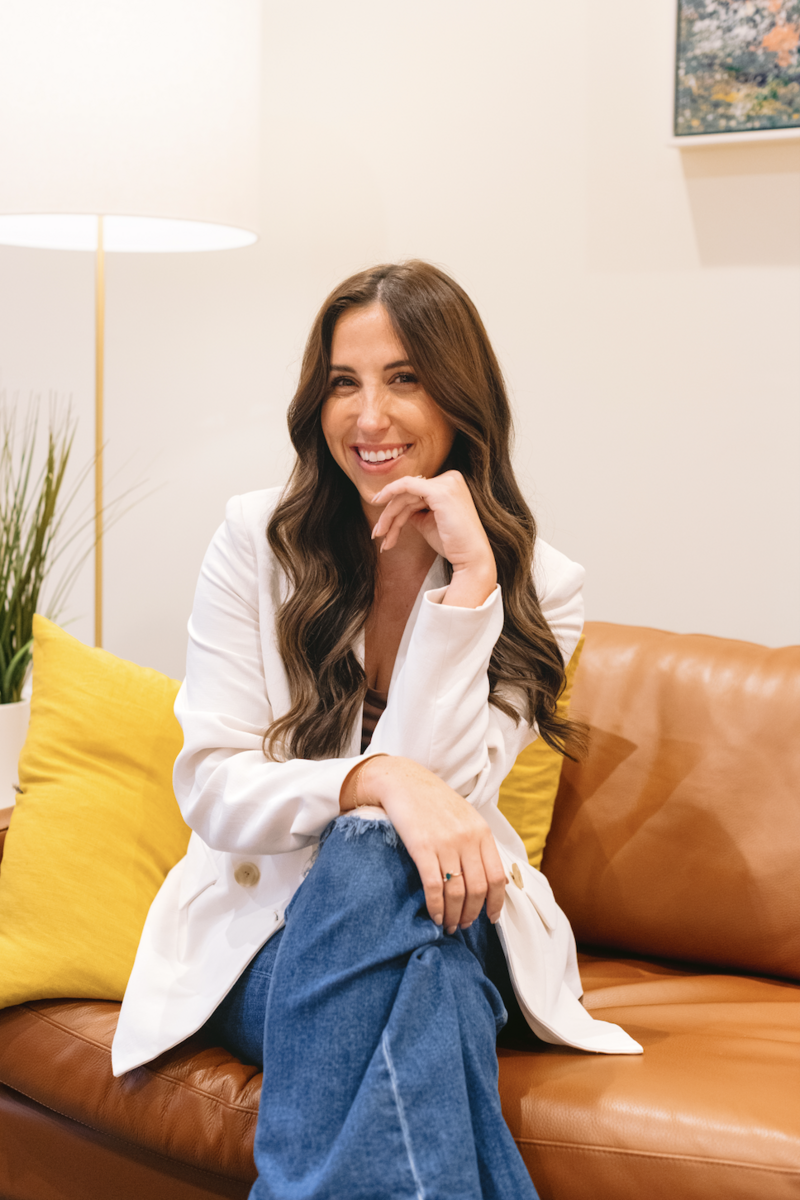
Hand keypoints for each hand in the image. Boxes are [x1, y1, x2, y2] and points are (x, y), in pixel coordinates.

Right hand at [342, 755, 505, 931]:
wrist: (404, 782)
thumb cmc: (434, 801)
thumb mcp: (467, 817)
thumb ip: (481, 845)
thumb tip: (498, 880)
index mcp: (482, 832)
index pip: (497, 877)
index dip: (496, 903)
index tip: (491, 918)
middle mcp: (467, 839)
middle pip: (478, 889)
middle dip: (472, 913)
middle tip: (464, 925)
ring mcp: (445, 843)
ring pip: (457, 891)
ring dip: (454, 915)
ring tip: (449, 925)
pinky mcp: (422, 847)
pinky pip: (433, 886)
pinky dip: (436, 906)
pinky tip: (435, 915)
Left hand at [370, 471, 496, 607]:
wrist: (470, 558)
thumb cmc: (453, 544)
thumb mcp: (429, 522)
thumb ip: (415, 510)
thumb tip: (396, 507)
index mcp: (451, 484)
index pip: (416, 494)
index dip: (396, 509)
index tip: (382, 525)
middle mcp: (451, 479)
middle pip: (409, 494)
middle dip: (390, 514)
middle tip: (377, 533)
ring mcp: (447, 483)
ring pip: (405, 494)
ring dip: (389, 516)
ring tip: (380, 535)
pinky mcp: (439, 491)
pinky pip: (406, 485)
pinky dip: (390, 492)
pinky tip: (378, 502)